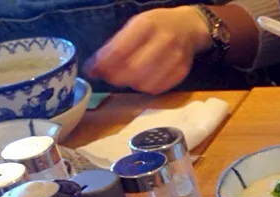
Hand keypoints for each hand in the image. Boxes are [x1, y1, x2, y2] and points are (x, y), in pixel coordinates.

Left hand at [87, 7, 210, 93]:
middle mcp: (163, 41)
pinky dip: (145, 88)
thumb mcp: (135, 25)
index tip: (91, 71)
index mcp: (146, 25)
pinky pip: (158, 89)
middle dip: (115, 77)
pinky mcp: (182, 72)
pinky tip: (141, 81)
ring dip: (130, 84)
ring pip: (145, 83)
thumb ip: (116, 44)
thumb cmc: (156, 25)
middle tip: (108, 77)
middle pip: (133, 70)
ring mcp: (175, 58)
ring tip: (126, 77)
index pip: (119, 50)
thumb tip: (94, 68)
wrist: (188, 27)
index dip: (103, 64)